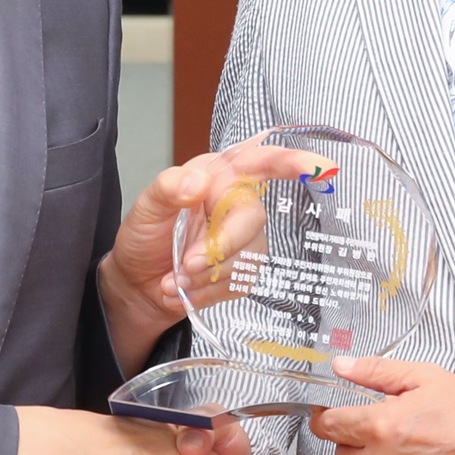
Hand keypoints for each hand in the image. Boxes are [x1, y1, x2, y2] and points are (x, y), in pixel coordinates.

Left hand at [96, 138, 319, 376]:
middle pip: (252, 220)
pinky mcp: (244, 270)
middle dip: (218, 247)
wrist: (138, 285)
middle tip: (184, 264)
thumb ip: (167, 189)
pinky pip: (239, 283)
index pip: (261, 162)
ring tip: (174, 279)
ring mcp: (245, 239)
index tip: (316, 167)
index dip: (292, 162)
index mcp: (218, 176)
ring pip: (246, 257)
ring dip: (206, 276)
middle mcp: (237, 204)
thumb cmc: (143, 239)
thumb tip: (197, 181)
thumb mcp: (144, 209)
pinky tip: (186, 290)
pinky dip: (208, 292)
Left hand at [310, 356, 454, 454]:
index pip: (327, 427)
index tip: (332, 413)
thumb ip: (376, 372)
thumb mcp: (424, 378)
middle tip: (384, 425)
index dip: (327, 416)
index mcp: (381, 428)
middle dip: (354, 439)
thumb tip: (344, 366)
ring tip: (413, 445)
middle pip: (342, 454)